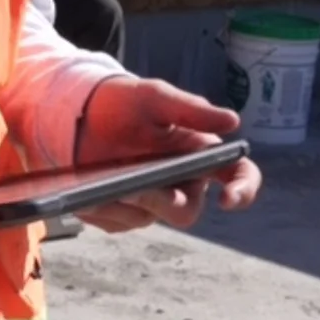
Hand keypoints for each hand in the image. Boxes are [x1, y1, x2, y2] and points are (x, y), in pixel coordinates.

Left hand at [69, 77, 259, 233]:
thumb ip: (191, 110)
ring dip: (121, 202)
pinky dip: (99, 208)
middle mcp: (179, 183)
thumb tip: (233, 121)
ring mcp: (149, 201)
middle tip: (136, 188)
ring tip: (97, 186)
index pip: (236, 174)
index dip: (242, 190)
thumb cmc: (124, 102)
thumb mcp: (154, 98)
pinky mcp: (120, 213)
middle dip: (162, 201)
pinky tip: (84, 196)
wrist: (77, 112)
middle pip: (186, 210)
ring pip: (145, 218)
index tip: (228, 199)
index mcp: (198, 154)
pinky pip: (115, 221)